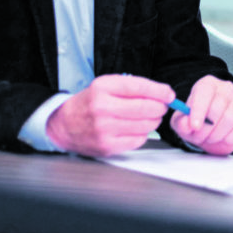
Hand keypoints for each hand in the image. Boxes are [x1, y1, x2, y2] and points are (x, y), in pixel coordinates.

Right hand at [46, 74, 173, 156]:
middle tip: (162, 106)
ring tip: (150, 117)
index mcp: (102, 87)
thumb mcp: (105, 85)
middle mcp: (102, 107)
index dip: (159, 91)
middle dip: (160, 107)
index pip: (139, 87)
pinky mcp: (107, 146)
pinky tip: (136, 129)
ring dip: (154, 121)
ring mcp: (104, 129)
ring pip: (145, 125)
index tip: (168, 94)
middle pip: (145, 107)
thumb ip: (132, 86)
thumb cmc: (89, 103)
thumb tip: (162, 93)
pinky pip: (138, 140)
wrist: (64, 124)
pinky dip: (143, 134)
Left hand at [170, 75, 232, 155]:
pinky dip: (230, 138)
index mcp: (207, 85)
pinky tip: (223, 137)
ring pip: (230, 119)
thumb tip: (188, 125)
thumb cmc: (197, 121)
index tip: (194, 126)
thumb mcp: (183, 122)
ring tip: (210, 137)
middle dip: (206, 128)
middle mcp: (226, 88)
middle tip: (199, 137)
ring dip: (217, 135)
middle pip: (217, 108)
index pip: (204, 92)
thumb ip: (182, 123)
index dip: (199, 110)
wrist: (212, 128)